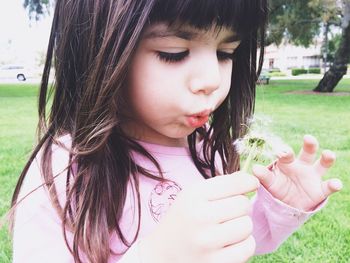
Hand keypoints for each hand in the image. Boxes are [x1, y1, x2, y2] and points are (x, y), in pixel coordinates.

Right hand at [140, 172, 259, 262]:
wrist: (161, 253)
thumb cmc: (183, 219)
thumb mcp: (193, 196)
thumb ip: (221, 185)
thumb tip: (252, 180)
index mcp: (193, 195)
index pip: (235, 183)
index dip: (248, 182)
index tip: (251, 184)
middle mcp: (199, 216)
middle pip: (243, 204)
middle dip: (240, 208)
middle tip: (227, 213)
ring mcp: (207, 242)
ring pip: (247, 225)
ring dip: (242, 227)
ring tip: (227, 229)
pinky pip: (247, 247)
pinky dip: (243, 245)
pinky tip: (229, 244)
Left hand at [253, 135, 342, 210]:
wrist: (286, 205)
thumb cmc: (277, 188)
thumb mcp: (269, 183)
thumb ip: (264, 176)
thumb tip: (254, 168)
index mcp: (287, 162)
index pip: (287, 154)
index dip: (284, 153)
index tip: (281, 153)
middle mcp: (302, 166)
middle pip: (308, 152)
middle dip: (309, 144)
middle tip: (308, 138)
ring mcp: (313, 176)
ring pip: (322, 164)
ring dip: (327, 158)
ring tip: (328, 154)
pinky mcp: (320, 190)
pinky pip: (328, 186)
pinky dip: (334, 184)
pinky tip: (336, 183)